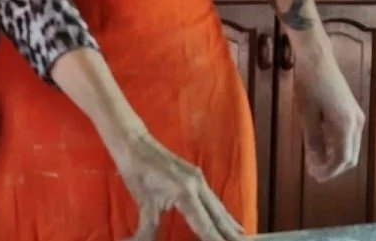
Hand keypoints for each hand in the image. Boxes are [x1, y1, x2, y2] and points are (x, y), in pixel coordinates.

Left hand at [114, 132, 245, 240]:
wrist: (134, 144)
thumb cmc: (137, 172)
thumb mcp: (143, 204)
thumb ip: (148, 229)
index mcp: (185, 192)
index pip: (205, 224)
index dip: (216, 239)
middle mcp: (197, 185)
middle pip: (218, 216)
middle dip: (230, 234)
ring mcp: (198, 178)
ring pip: (218, 207)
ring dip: (229, 224)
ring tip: (241, 238)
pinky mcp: (196, 175)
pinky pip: (213, 199)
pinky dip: (222, 213)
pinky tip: (228, 221)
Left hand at [292, 43, 364, 181]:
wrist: (317, 58)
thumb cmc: (309, 84)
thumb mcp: (307, 114)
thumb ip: (313, 140)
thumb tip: (315, 160)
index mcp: (346, 125)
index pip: (342, 159)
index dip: (328, 171)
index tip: (314, 177)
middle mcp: (357, 123)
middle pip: (349, 157)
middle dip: (332, 167)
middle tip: (313, 172)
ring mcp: (357, 117)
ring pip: (350, 147)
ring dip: (334, 157)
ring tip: (314, 161)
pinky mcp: (352, 111)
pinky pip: (348, 136)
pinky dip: (336, 145)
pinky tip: (320, 146)